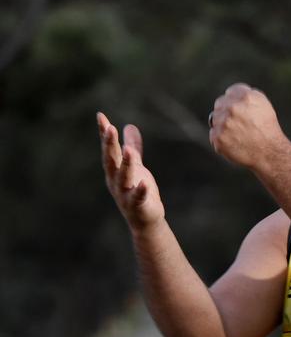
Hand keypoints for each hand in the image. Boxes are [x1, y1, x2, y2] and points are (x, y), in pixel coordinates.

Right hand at [97, 112, 164, 229]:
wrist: (145, 220)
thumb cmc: (138, 191)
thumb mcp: (136, 166)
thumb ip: (132, 147)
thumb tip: (129, 126)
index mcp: (114, 170)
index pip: (108, 149)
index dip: (104, 133)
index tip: (100, 116)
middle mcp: (116, 181)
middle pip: (111, 161)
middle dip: (109, 145)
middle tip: (109, 128)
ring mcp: (125, 194)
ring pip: (123, 178)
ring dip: (125, 164)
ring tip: (128, 150)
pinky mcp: (138, 205)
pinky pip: (138, 197)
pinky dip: (140, 190)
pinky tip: (145, 183)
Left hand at [208, 84, 286, 168]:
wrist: (268, 152)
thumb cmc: (267, 128)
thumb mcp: (263, 104)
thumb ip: (247, 94)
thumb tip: (231, 93)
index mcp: (246, 97)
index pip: (231, 92)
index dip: (236, 101)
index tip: (242, 110)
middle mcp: (233, 108)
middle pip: (220, 103)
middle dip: (227, 111)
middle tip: (239, 123)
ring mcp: (224, 123)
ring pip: (215, 119)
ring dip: (223, 124)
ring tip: (238, 133)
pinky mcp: (217, 138)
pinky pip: (214, 134)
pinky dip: (222, 138)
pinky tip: (234, 142)